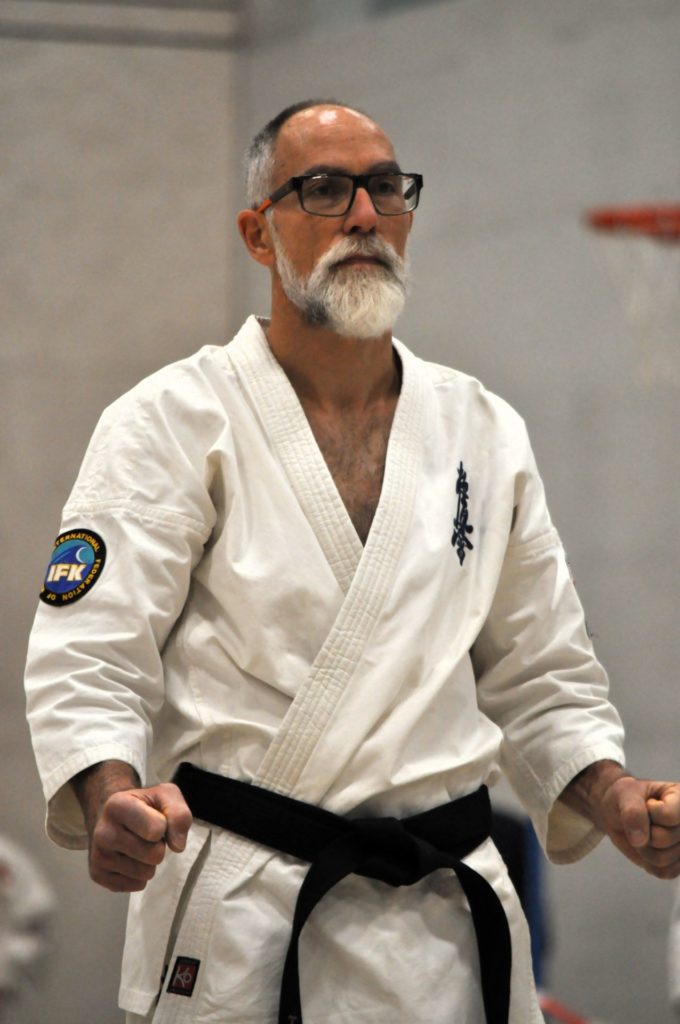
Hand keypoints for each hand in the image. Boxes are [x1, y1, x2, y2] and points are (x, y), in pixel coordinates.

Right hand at [73, 761, 192, 892]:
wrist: (116, 816)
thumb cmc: (145, 805)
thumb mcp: (166, 796)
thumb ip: (179, 814)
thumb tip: (178, 846)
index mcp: (117, 805)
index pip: (157, 830)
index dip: (164, 826)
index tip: (155, 818)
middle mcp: (103, 831)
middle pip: (154, 855)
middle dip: (158, 846)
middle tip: (147, 835)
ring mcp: (98, 855)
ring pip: (145, 873)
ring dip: (149, 861)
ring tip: (138, 845)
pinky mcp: (98, 875)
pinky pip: (136, 885)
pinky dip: (139, 875)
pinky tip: (130, 858)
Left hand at [561, 761, 679, 878]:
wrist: (619, 813)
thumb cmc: (626, 798)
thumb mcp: (625, 794)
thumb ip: (633, 812)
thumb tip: (640, 840)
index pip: (669, 816)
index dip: (649, 813)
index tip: (646, 803)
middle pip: (665, 839)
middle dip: (642, 833)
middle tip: (640, 822)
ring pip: (663, 859)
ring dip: (643, 849)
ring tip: (642, 833)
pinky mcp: (679, 863)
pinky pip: (664, 872)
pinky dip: (648, 863)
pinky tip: (647, 848)